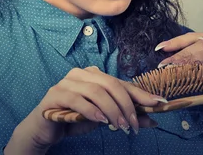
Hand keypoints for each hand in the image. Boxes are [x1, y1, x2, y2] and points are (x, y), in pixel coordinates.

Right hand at [8, 66, 163, 152]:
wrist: (44, 129)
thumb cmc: (74, 120)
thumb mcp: (103, 119)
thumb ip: (124, 116)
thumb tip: (153, 120)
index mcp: (94, 75)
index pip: (121, 83)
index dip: (140, 93)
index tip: (158, 104)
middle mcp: (81, 74)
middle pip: (110, 84)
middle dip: (127, 105)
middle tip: (134, 125)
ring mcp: (66, 82)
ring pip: (96, 91)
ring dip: (112, 110)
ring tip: (121, 126)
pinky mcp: (55, 94)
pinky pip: (76, 99)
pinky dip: (91, 110)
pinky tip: (101, 121)